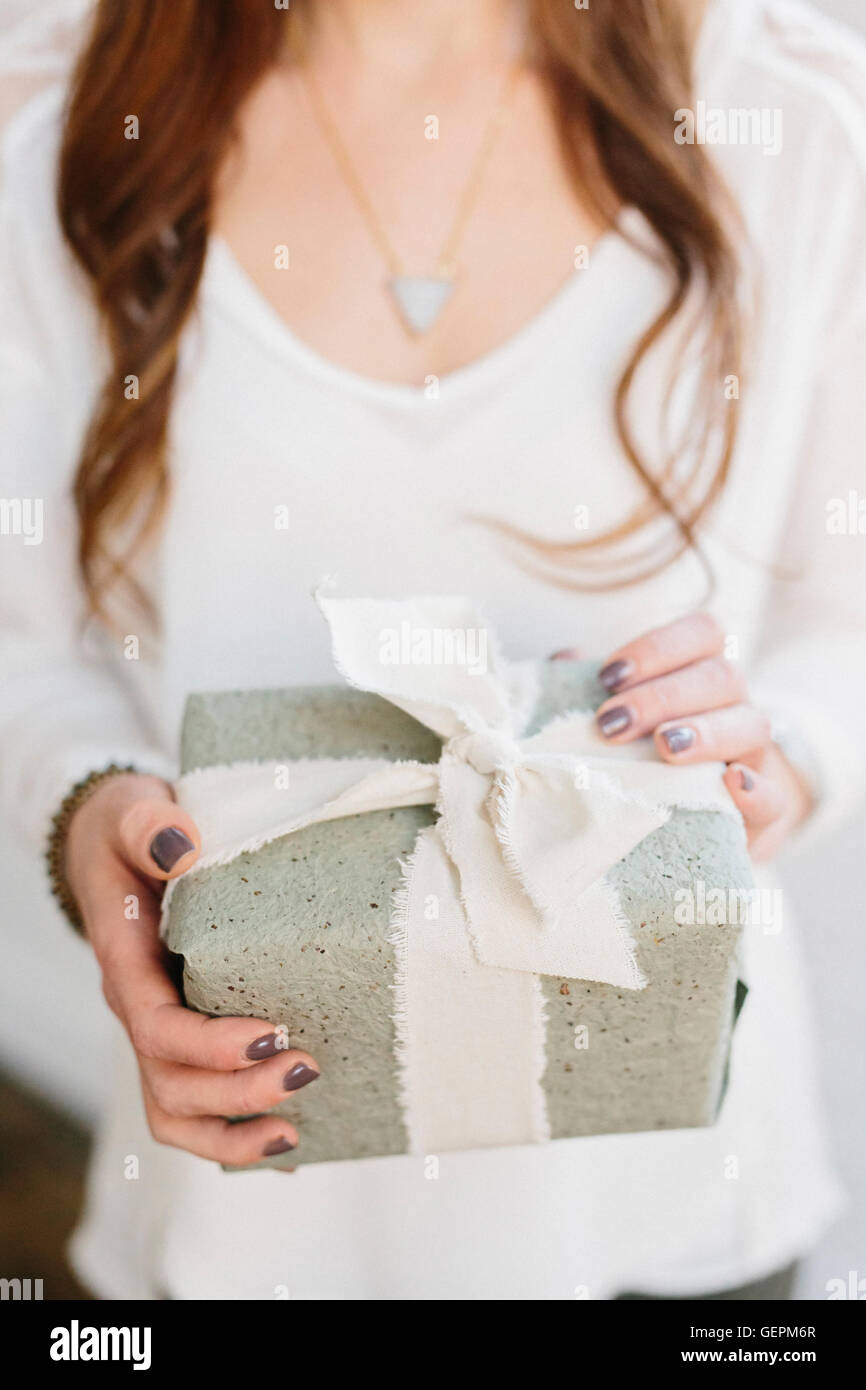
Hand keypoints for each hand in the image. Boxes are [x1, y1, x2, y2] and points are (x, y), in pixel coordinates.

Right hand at [64, 772, 318, 1161]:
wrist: (118, 844)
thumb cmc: (130, 830)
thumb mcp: (133, 812)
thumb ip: (151, 825)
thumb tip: (183, 844)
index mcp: (126, 963)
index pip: (156, 1026)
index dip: (209, 1046)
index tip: (270, 1036)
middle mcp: (141, 1009)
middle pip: (171, 1084)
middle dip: (235, 1093)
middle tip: (307, 1070)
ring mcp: (161, 1031)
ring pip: (178, 1110)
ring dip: (233, 1131)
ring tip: (296, 1133)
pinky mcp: (187, 1036)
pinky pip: (199, 1105)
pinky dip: (238, 1135)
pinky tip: (293, 1146)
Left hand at [553, 613, 812, 860]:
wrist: (695, 825)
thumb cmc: (642, 760)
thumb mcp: (618, 721)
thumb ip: (589, 689)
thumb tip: (565, 658)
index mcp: (701, 673)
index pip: (703, 632)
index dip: (658, 646)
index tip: (607, 677)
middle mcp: (734, 706)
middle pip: (722, 676)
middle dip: (663, 695)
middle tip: (611, 723)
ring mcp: (754, 756)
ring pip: (752, 724)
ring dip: (706, 732)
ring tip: (664, 747)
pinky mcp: (763, 812)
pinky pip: (774, 797)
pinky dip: (756, 790)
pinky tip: (731, 784)